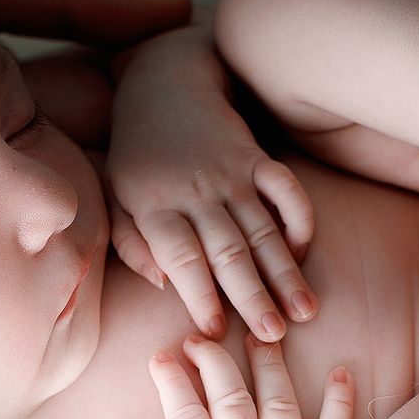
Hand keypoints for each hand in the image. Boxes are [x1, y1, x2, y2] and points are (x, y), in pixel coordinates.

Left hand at [106, 27, 317, 341]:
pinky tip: (305, 250)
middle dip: (253, 295)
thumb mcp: (114, 195)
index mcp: (155, 205)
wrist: (162, 84)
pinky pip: (285, 188)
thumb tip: (161, 284)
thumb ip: (131, 242)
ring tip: (305, 310)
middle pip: (229, 250)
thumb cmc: (134, 154)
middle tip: (274, 335)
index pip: (182, 257)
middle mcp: (196, 192)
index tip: (216, 330)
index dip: (200, 294)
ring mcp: (230, 174)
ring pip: (263, 228)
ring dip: (286, 271)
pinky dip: (299, 217)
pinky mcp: (254, 157)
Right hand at [111, 335, 354, 418]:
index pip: (184, 414)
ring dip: (270, 365)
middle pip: (231, 398)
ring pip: (279, 404)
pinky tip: (342, 373)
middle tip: (200, 337)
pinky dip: (342, 405)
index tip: (160, 354)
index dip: (171, 379)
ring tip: (260, 336)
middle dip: (213, 359)